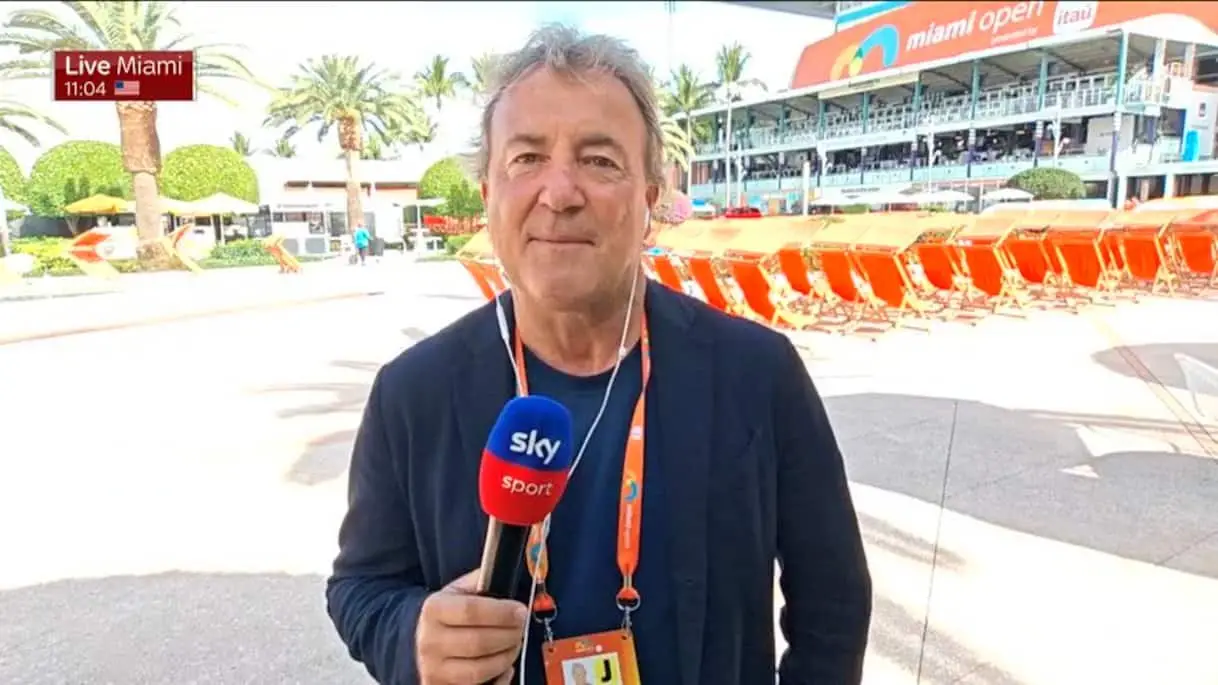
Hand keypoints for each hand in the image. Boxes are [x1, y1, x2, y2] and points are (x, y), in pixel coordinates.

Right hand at [416, 569, 528, 683]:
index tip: (521, 611)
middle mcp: (430, 641)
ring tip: (514, 644)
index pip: (471, 611)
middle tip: (521, 628)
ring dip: (507, 657)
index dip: (501, 612)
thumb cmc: (445, 615)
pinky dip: (499, 680)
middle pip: (479, 642)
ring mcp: (434, 669)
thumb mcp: (455, 591)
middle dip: (509, 635)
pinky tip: (505, 667)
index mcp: (434, 610)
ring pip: (480, 669)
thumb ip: (480, 581)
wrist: (415, 642)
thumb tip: (506, 572)